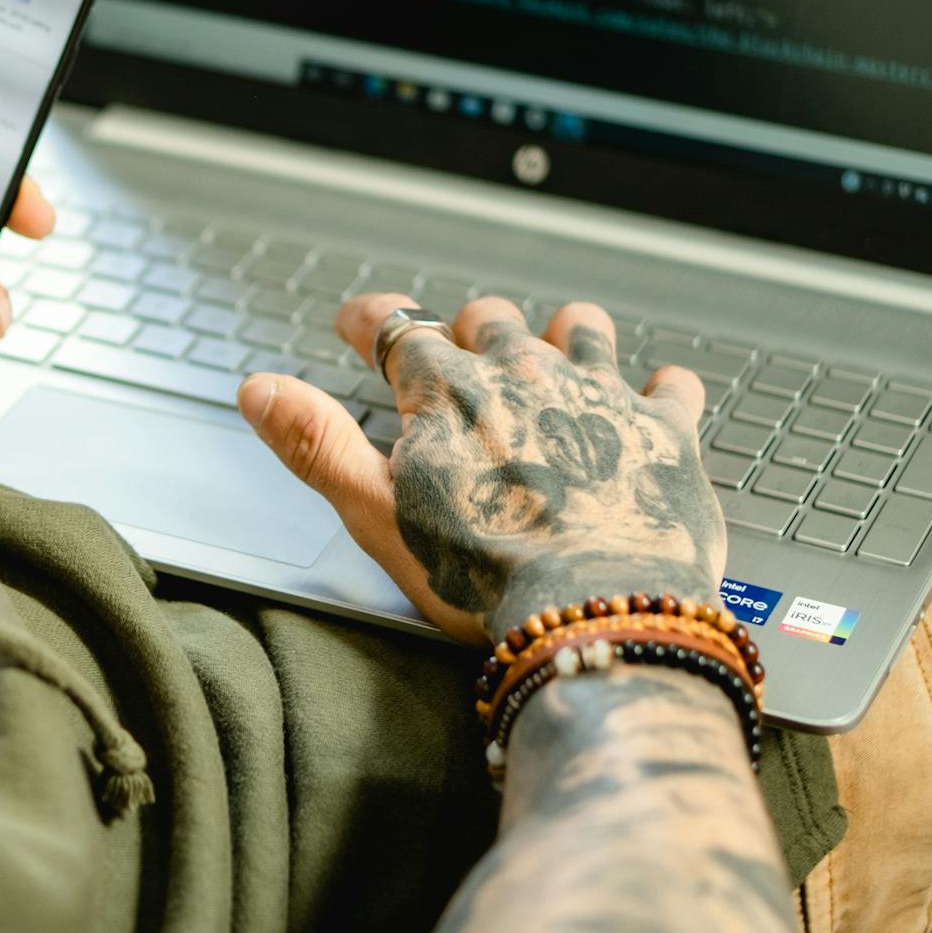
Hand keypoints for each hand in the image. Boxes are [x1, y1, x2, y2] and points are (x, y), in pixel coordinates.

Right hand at [237, 293, 722, 644]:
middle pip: (489, 320)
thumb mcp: (372, 511)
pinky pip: (671, 387)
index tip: (356, 323)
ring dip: (561, 332)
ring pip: (580, 330)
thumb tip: (260, 390)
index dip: (369, 321)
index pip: (396, 327)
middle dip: (466, 327)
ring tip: (554, 338)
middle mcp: (524, 375)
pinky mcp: (663, 434)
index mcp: (447, 391)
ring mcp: (599, 398)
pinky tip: (658, 390)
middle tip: (456, 343)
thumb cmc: (482, 575)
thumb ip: (314, 443)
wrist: (598, 612)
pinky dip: (660, 386)